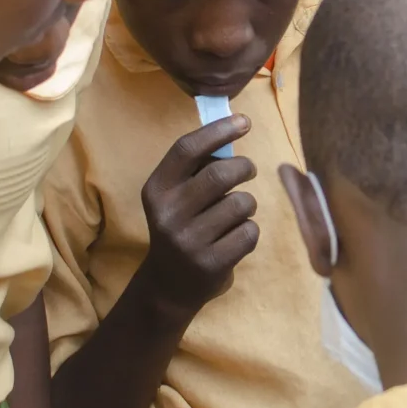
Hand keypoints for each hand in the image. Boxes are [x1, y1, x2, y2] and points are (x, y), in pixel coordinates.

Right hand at [132, 119, 257, 316]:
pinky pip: (249, 232)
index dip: (218, 131)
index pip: (186, 149)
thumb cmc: (181, 227)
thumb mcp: (175, 197)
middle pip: (220, 174)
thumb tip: (235, 126)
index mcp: (156, 190)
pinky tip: (235, 238)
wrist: (168, 285)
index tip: (244, 122)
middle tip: (248, 171)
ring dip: (248, 204)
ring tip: (237, 212)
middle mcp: (168, 214)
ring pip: (241, 203)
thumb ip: (197, 168)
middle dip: (244, 168)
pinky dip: (250, 230)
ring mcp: (188, 241)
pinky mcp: (211, 263)